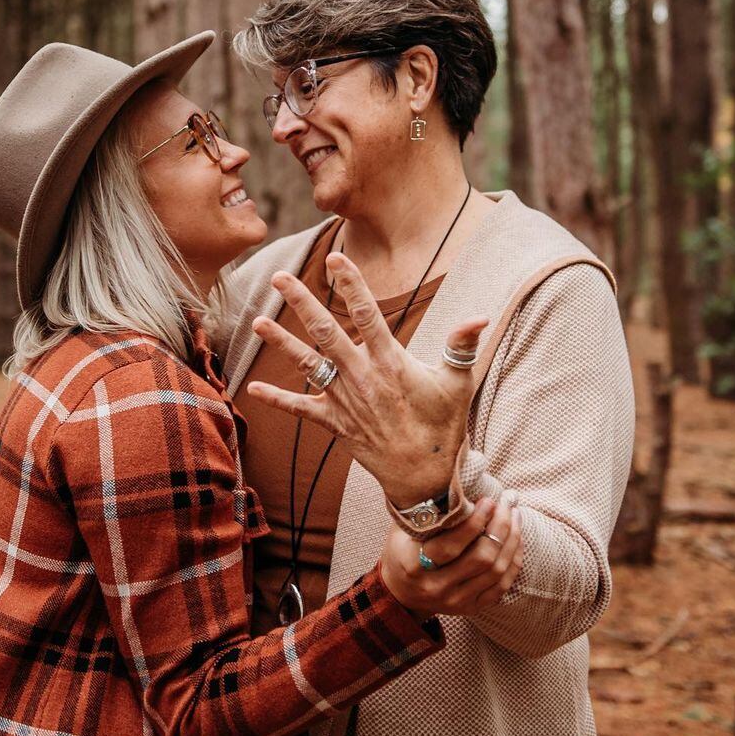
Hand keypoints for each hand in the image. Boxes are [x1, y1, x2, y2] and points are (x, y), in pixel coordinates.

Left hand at [246, 253, 487, 504]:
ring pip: (308, 365)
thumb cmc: (443, 427)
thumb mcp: (459, 384)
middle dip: (302, 302)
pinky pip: (301, 410)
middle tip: (280, 276)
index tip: (335, 258)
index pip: (367, 314)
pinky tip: (253, 389)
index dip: (351, 285)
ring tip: (258, 320)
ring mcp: (345, 401)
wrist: (423, 478)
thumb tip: (481, 316)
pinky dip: (277, 400)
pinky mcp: (335, 424)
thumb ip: (462, 347)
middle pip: (326, 332)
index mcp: (391, 363)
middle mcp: (362, 377)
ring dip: (281, 342)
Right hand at [379, 495, 522, 620]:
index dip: (475, 522)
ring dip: (512, 540)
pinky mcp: (471, 608)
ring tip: (515, 515)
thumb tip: (454, 485)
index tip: (489, 501)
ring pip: (496, 571)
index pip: (451, 545)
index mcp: (415, 566)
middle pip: (481, 558)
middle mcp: (436, 587)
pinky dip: (514, 561)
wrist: (399, 594)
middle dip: (500, 527)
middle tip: (507, 503)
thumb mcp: (402, 531)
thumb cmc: (401, 552)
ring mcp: (456, 601)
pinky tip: (516, 539)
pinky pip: (502, 586)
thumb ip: (425, 512)